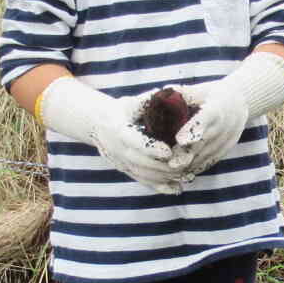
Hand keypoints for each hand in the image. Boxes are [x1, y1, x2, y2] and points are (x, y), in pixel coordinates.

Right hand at [36, 76, 181, 190]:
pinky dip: (160, 187)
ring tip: (185, 175)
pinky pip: (143, 182)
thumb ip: (148, 100)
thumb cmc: (121, 110)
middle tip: (184, 165)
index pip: (135, 143)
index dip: (151, 149)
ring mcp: (121, 163)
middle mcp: (118, 150)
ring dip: (164, 178)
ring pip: (143, 175)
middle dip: (163, 166)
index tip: (168, 152)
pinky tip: (177, 189)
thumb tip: (169, 93)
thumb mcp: (131, 102)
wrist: (99, 125)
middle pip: (141, 163)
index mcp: (119, 131)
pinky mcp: (126, 171)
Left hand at [167, 51, 283, 179]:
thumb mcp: (200, 89)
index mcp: (217, 106)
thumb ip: (182, 93)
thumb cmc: (212, 94)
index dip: (193, 130)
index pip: (206, 119)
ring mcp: (228, 137)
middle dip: (186, 153)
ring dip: (190, 164)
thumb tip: (160, 93)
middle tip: (168, 163)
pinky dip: (198, 167)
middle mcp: (225, 123)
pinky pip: (213, 160)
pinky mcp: (228, 147)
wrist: (240, 102)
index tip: (179, 140)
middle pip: (205, 141)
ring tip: (172, 170)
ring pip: (208, 154)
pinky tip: (184, 172)